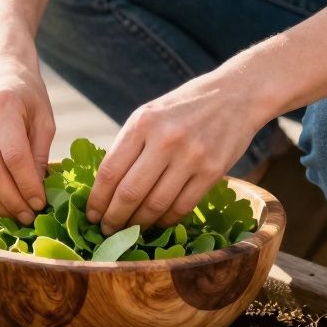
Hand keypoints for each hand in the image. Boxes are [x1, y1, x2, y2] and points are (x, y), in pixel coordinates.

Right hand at [0, 53, 54, 222]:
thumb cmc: (25, 95)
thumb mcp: (44, 118)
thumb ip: (40, 154)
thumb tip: (36, 193)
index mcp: (2, 105)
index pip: (14, 156)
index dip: (27, 185)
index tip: (40, 204)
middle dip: (11, 200)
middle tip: (28, 217)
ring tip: (13, 214)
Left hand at [85, 73, 270, 234]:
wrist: (236, 95)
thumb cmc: (185, 107)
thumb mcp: (150, 114)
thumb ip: (129, 145)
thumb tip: (105, 189)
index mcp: (142, 123)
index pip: (110, 171)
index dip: (97, 199)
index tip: (90, 215)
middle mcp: (165, 139)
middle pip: (129, 193)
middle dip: (113, 219)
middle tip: (106, 231)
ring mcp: (191, 156)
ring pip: (155, 204)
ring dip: (138, 224)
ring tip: (129, 231)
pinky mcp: (213, 171)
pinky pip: (182, 207)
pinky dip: (165, 220)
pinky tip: (156, 224)